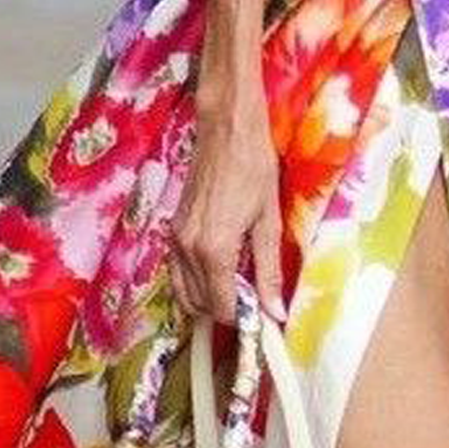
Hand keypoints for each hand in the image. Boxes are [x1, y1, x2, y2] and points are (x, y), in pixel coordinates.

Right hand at [168, 81, 285, 326]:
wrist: (227, 129)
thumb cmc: (252, 167)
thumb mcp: (268, 223)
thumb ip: (269, 272)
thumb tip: (275, 312)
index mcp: (214, 250)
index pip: (223, 308)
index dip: (244, 318)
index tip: (262, 315)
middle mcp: (188, 249)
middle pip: (201, 305)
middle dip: (226, 311)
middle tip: (253, 301)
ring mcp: (176, 239)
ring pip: (184, 293)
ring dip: (208, 300)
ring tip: (237, 288)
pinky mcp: (173, 229)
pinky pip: (178, 272)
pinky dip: (195, 282)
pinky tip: (219, 272)